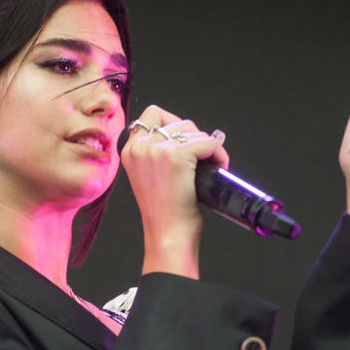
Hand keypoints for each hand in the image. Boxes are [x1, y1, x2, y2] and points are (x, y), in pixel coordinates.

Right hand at [122, 104, 228, 277]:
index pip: (152, 114)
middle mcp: (140, 147)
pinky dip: (219, 154)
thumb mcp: (149, 177)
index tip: (185, 143)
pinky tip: (219, 168)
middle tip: (202, 159)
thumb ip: (157, 155)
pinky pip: (209, 142)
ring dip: (209, 147)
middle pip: (179, 122)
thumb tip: (187, 138)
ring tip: (211, 167)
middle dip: (196, 138)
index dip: (174, 125)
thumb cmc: (164, 214)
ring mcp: (157, 150)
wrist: (168, 236)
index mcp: (130, 151)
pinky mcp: (177, 157)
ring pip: (194, 131)